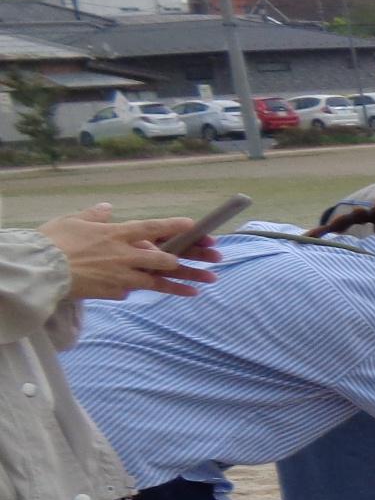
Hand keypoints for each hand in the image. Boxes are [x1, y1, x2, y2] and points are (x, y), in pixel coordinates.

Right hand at [42, 205, 213, 301]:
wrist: (43, 270)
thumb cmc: (54, 241)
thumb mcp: (73, 221)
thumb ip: (94, 215)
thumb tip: (106, 207)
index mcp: (116, 234)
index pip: (151, 227)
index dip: (174, 226)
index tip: (194, 225)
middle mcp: (125, 255)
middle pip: (164, 258)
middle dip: (185, 260)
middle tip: (207, 260)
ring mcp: (122, 275)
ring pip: (157, 280)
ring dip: (181, 283)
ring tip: (201, 286)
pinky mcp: (115, 292)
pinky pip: (133, 290)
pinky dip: (143, 289)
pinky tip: (165, 292)